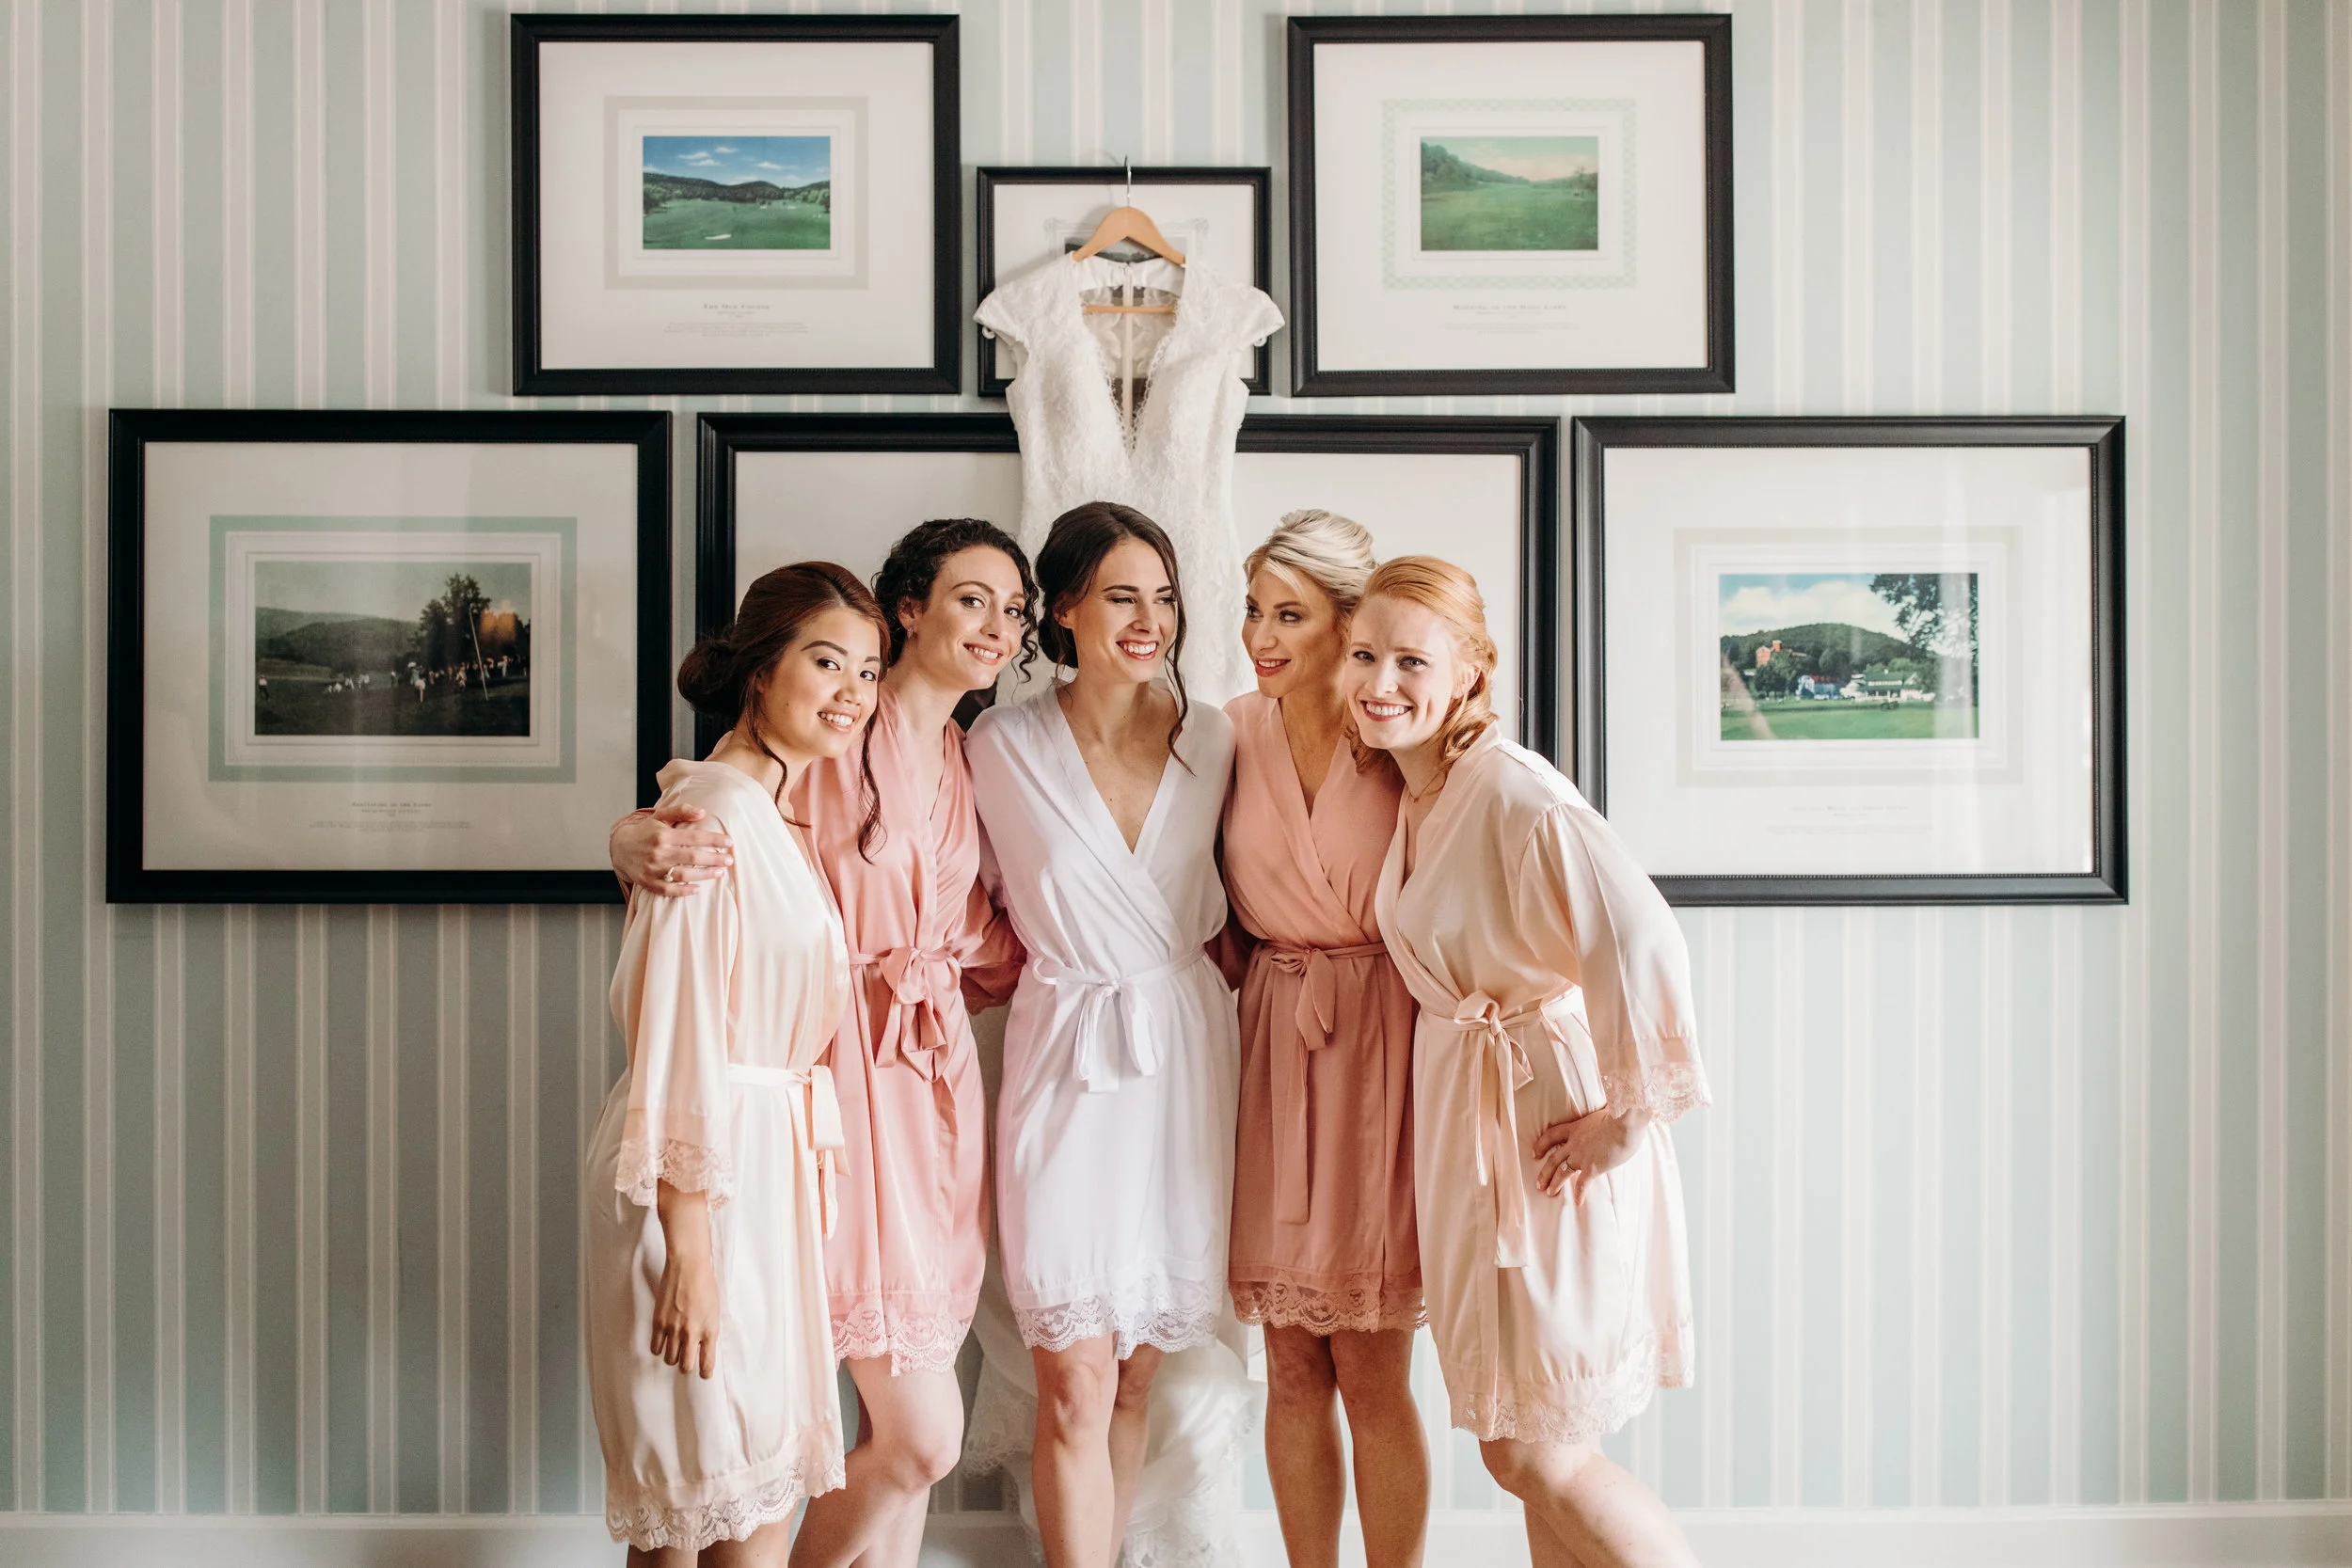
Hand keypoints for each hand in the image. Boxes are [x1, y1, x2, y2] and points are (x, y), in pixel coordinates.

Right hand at [612, 804, 732, 897]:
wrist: (619, 847)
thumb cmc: (645, 831)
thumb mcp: (660, 816)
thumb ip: (681, 811)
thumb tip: (703, 812)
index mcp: (663, 835)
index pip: (694, 837)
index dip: (714, 839)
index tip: (729, 842)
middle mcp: (658, 852)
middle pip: (692, 857)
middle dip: (714, 859)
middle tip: (730, 860)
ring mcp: (652, 869)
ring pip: (683, 875)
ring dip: (704, 875)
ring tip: (719, 873)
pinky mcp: (647, 882)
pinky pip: (668, 890)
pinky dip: (683, 891)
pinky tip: (697, 889)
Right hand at [650, 1183, 720, 1377]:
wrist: (689, 1266)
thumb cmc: (705, 1284)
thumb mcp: (714, 1309)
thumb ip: (709, 1329)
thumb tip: (703, 1345)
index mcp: (710, 1330)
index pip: (707, 1363)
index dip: (705, 1372)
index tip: (704, 1374)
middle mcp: (692, 1334)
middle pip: (686, 1366)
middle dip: (686, 1366)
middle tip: (686, 1361)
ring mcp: (674, 1330)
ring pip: (670, 1359)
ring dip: (672, 1357)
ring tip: (674, 1350)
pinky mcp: (659, 1323)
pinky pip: (655, 1348)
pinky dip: (658, 1349)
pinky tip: (662, 1343)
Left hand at [1532, 1106, 1651, 1204]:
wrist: (1625, 1122)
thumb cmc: (1619, 1115)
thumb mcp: (1602, 1114)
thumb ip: (1598, 1121)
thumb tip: (1606, 1120)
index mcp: (1575, 1128)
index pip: (1552, 1135)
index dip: (1541, 1144)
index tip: (1535, 1153)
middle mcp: (1574, 1143)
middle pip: (1553, 1159)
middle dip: (1545, 1173)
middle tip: (1539, 1184)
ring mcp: (1581, 1156)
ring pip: (1562, 1172)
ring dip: (1555, 1183)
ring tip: (1550, 1193)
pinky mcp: (1592, 1167)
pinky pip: (1582, 1184)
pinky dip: (1579, 1194)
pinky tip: (1578, 1202)